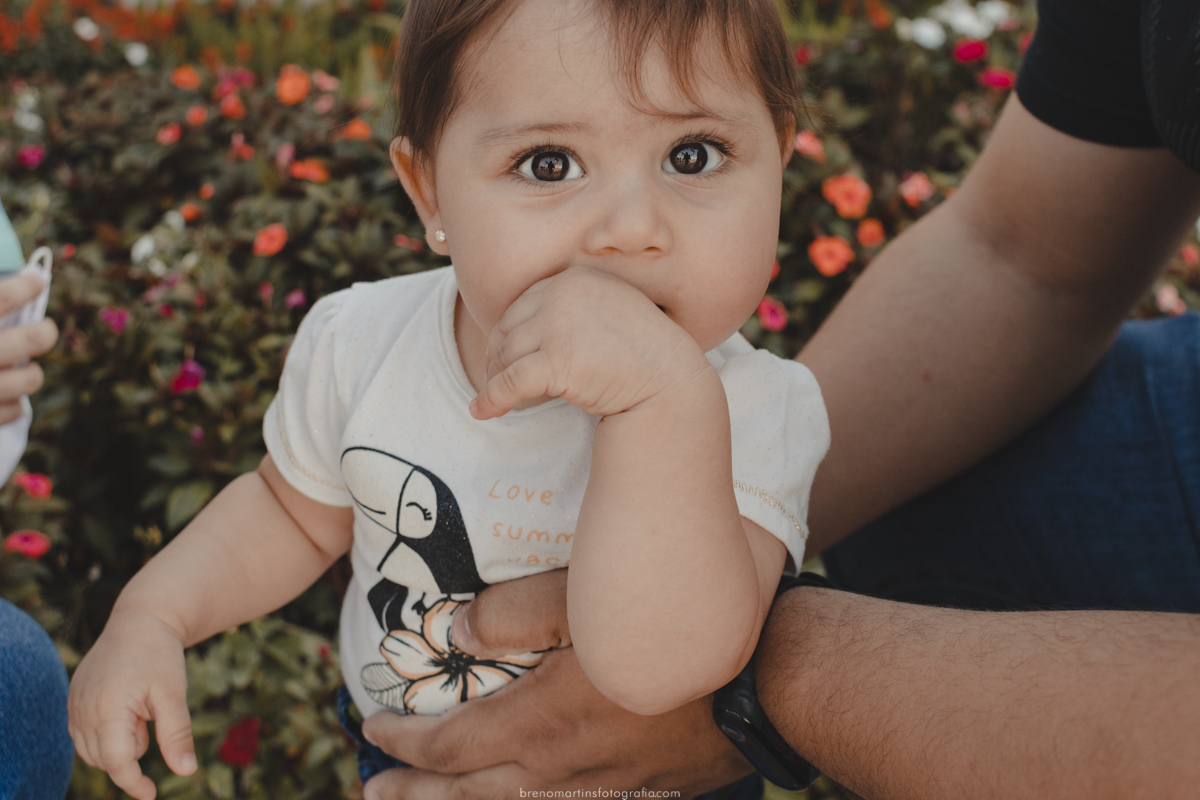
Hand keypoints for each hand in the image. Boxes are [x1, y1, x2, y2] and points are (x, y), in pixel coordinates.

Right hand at [0, 272, 56, 423]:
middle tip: (45, 331)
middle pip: (34, 338)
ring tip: (20, 368)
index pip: (2, 298)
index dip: (25, 286)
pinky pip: (16, 409)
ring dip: (31, 373)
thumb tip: (20, 282)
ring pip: (32, 378)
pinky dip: (13, 402)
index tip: (37, 280)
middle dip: (45, 333)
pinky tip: (2, 395)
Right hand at [68, 609, 197, 799]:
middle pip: (104, 759)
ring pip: (93, 750)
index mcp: (107, 709)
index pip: (116, 761)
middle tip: (150, 713)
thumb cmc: (160, 656)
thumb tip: (187, 771)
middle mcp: (82, 710)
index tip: (151, 794)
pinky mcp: (73, 701)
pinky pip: (86, 734)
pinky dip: (108, 731)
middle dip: (132, 749)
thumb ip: (177, 735)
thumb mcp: (173, 694)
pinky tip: (126, 705)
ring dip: (119, 741)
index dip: (133, 782)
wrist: (140, 621)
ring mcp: (73, 705)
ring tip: (138, 706)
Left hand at [360, 570, 752, 798]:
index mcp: (542, 722)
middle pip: (469, 794)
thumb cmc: (670, 626)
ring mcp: (604, 791)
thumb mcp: (585, 597)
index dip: (404, 741)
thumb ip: (511, 613)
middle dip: (414, 793)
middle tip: (371, 792)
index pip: (451, 744)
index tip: (369, 727)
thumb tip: (454, 632)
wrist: (766, 678)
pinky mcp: (639, 796)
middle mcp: (563, 769)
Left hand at [470, 267, 708, 418]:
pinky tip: (482, 412)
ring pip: (505, 357)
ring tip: (491, 401)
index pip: (522, 306)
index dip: (507, 336)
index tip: (502, 358)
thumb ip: (572, 311)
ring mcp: (558, 325)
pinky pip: (509, 383)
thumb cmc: (644, 354)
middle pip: (508, 330)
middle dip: (496, 359)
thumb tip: (530, 330)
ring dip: (494, 381)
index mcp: (573, 280)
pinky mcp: (556, 360)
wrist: (670, 381)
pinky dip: (491, 399)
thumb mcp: (607, 313)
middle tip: (494, 382)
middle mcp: (561, 295)